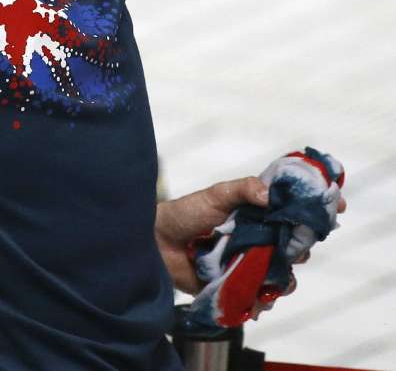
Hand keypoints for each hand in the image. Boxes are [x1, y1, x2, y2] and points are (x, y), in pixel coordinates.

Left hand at [155, 177, 347, 293]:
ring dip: (285, 279)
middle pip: (296, 247)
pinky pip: (260, 297)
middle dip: (301, 249)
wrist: (155, 242)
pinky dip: (264, 301)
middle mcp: (259, 239)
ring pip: (283, 276)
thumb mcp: (215, 195)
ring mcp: (250, 263)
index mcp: (257, 215)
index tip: (335, 209)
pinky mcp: (237, 285)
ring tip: (276, 278)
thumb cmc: (185, 214)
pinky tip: (259, 299)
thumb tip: (270, 194)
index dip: (316, 213)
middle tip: (293, 248)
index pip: (294, 214)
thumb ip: (242, 189)